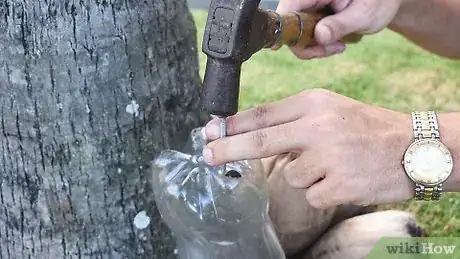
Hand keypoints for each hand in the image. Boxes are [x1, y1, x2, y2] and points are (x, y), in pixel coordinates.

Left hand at [203, 89, 415, 207]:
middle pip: (261, 141)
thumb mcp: (329, 108)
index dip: (233, 124)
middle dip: (228, 149)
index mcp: (313, 103)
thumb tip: (252, 132)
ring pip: (292, 176)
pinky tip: (343, 179)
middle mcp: (318, 127)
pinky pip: (312, 195)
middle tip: (206, 155)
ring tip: (334, 164)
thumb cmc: (364, 127)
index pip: (263, 114)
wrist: (411, 147)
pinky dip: (322, 191)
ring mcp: (328, 157)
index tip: (210, 131)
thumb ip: (293, 118)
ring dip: (306, 175)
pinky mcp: (339, 185)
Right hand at [277, 0, 403, 58]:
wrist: (387, 1)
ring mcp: (311, 7)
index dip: (287, 28)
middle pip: (290, 24)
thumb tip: (319, 35)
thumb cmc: (380, 2)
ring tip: (339, 46)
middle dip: (307, 44)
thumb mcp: (364, 14)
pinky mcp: (313, 16)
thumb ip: (340, 24)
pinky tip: (336, 43)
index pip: (289, 8)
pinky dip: (318, 44)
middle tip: (331, 49)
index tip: (304, 45)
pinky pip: (306, 34)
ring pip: (297, 33)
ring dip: (314, 47)